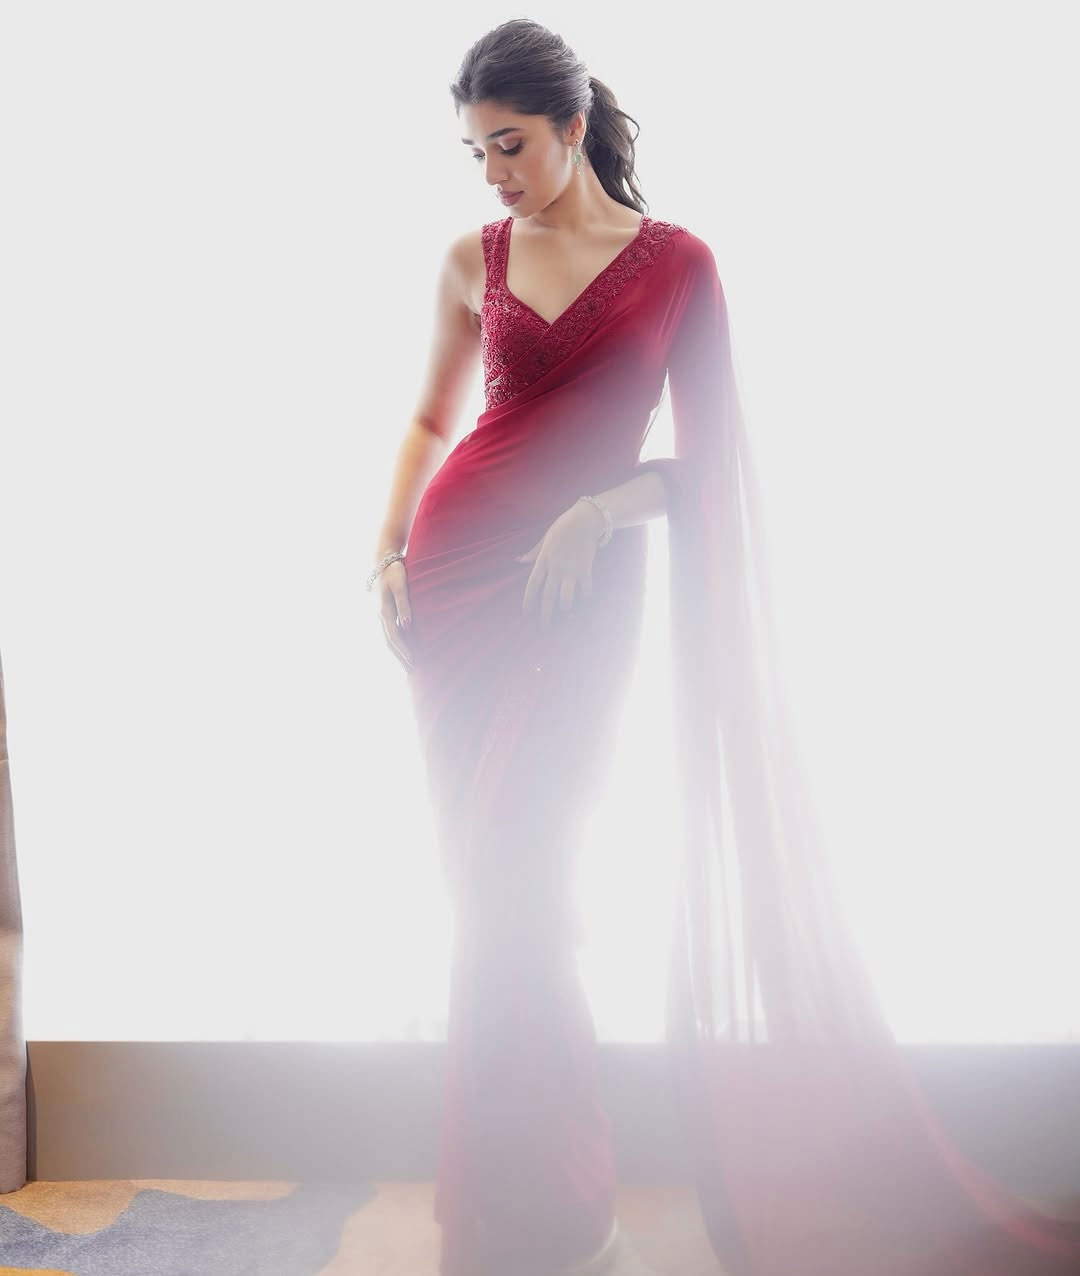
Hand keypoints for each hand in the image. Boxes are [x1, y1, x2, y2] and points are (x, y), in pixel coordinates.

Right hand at [373, 560, 412, 670]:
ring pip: (387, 638)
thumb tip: (407, 626)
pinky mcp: (382, 611)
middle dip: (400, 657)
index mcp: (383, 610)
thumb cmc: (394, 571)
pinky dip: (395, 642)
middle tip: (411, 671)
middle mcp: (379, 615)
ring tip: (407, 664)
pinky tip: (403, 648)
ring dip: (397, 652)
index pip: (394, 636)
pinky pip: (388, 631)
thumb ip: (404, 605)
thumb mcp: (401, 586)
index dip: (403, 650)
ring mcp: (379, 614)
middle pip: (389, 642)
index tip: (413, 661)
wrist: (381, 559)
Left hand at [516, 500, 604, 625]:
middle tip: (544, 627)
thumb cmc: (563, 527)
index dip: (529, 600)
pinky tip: (585, 601)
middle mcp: (556, 568)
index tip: (526, 613)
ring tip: (565, 613)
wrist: (585, 520)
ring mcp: (571, 570)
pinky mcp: (585, 570)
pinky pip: (585, 589)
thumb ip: (533, 553)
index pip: (533, 584)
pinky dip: (585, 597)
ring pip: (566, 597)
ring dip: (565, 607)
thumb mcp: (544, 539)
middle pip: (548, 596)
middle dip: (545, 614)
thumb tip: (518, 561)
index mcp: (543, 560)